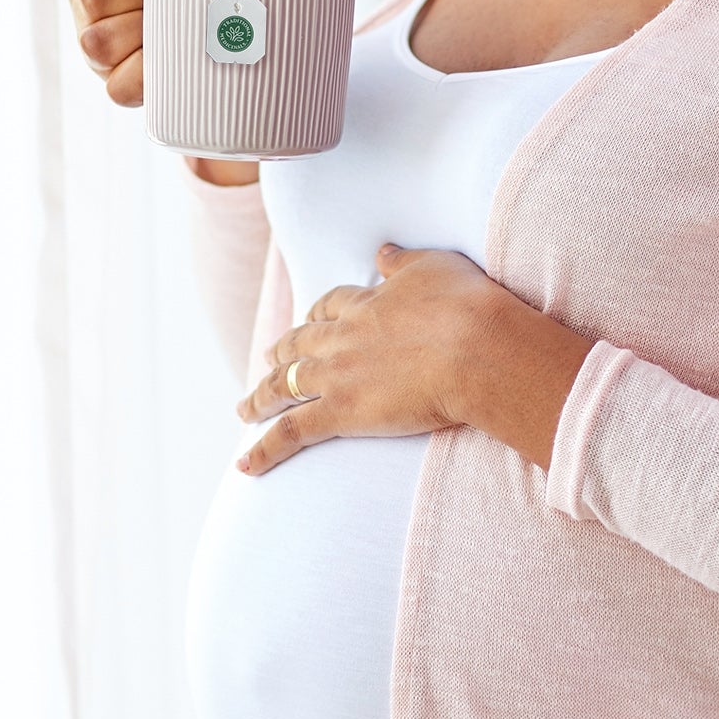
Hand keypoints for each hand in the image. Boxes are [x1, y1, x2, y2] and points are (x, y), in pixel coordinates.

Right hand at [67, 0, 177, 106]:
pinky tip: (172, 60)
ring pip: (98, 41)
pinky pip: (118, 86)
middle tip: (179, 0)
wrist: (232, 36)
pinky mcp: (119, 90)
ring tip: (179, 28)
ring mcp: (98, 56)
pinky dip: (145, 73)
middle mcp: (87, 16)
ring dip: (143, 32)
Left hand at [231, 242, 504, 474]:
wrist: (475, 347)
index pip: (330, 307)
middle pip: (298, 346)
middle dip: (279, 353)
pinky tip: (245, 465)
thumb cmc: (465, 305)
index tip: (309, 319)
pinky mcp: (341, 412)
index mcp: (365, 305)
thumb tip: (382, 253)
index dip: (316, 315)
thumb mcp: (434, 267)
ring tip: (243, 410)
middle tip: (265, 361)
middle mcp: (342, 338)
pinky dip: (263, 449)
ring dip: (260, 399)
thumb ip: (402, 262)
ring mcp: (337, 376)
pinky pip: (291, 433)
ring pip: (284, 386)